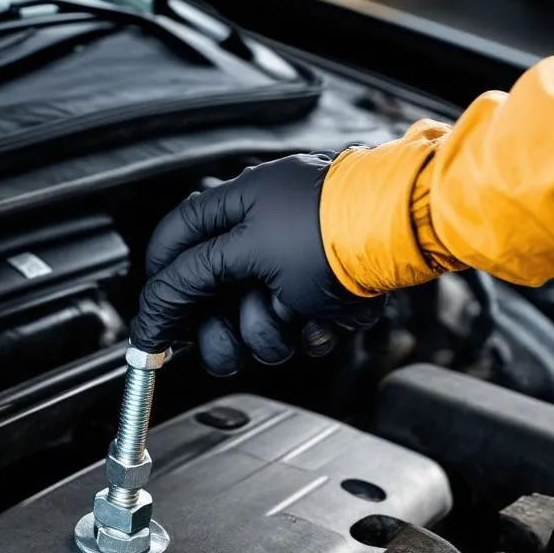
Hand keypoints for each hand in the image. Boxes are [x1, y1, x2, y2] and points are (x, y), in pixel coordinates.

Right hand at [132, 153, 383, 374]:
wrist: (402, 236)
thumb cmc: (329, 231)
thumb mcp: (246, 253)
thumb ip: (190, 278)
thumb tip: (152, 308)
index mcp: (232, 206)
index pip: (172, 245)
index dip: (161, 291)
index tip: (160, 331)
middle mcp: (259, 229)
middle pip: (212, 297)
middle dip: (226, 331)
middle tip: (234, 346)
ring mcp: (293, 259)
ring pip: (258, 319)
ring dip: (274, 333)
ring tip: (298, 318)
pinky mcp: (325, 285)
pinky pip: (300, 323)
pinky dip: (312, 330)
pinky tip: (325, 321)